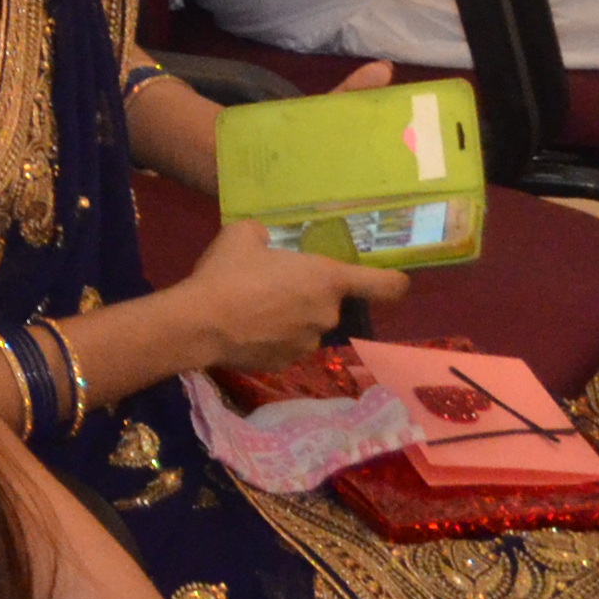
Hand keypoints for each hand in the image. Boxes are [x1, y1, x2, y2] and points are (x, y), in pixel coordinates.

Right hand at [164, 220, 414, 369]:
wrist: (200, 324)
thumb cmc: (229, 273)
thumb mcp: (243, 234)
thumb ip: (264, 234)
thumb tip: (264, 240)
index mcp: (326, 280)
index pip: (383, 285)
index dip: (394, 281)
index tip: (397, 280)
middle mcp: (327, 315)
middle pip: (330, 301)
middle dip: (308, 292)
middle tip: (273, 282)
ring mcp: (308, 344)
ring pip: (307, 323)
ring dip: (291, 315)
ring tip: (253, 306)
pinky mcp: (286, 363)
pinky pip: (287, 343)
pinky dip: (274, 336)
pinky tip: (246, 328)